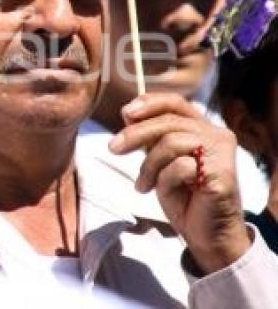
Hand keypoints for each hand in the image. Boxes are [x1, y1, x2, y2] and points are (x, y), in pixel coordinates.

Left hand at [109, 93, 250, 273]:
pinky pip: (181, 166)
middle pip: (168, 121)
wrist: (205, 234)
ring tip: (143, 184)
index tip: (125, 113)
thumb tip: (128, 113)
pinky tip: (163, 192)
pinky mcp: (222, 173)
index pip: (175, 103)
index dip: (149, 103)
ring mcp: (222, 152)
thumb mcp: (160, 161)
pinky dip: (164, 180)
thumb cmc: (183, 196)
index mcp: (202, 128)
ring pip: (171, 142)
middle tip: (113, 148)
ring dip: (149, 165)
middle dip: (135, 134)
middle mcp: (216, 135)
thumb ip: (150, 137)